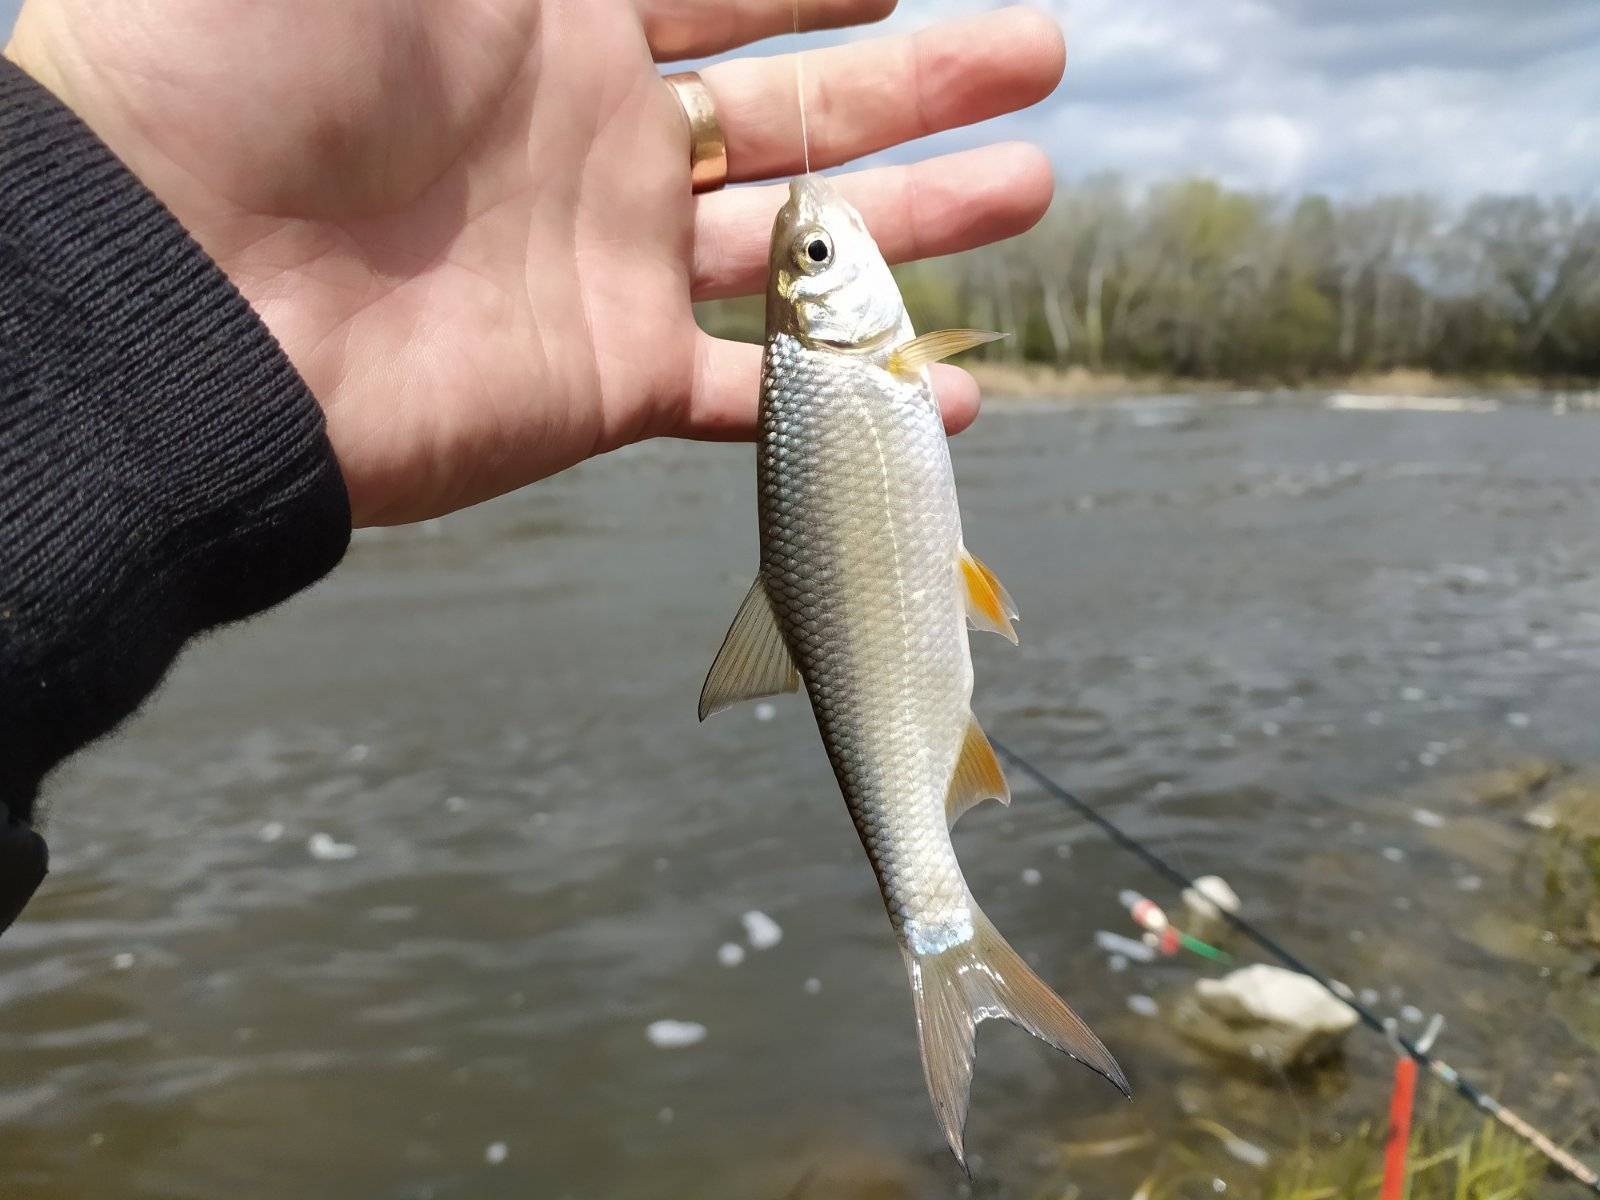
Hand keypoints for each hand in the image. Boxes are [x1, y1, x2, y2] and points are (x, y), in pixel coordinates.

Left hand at [6, 1, 1064, 524]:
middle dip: (921, 79)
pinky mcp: (609, 382)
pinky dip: (853, 397)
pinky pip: (758, 395)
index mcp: (552, 22)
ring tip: (1031, 181)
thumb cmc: (246, 64)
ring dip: (920, 218)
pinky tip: (949, 389)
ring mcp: (611, 268)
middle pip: (797, 106)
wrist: (178, 286)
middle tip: (1038, 55)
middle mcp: (598, 144)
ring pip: (800, 245)